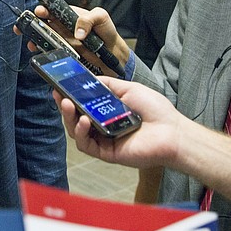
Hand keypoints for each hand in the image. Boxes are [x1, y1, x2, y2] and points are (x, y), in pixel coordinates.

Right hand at [32, 4, 130, 73]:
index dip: (43, 9)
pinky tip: (39, 50)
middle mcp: (62, 26)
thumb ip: (88, 20)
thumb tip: (77, 32)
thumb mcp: (101, 17)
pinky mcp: (62, 51)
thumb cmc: (106, 31)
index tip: (39, 12)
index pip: (52, 9)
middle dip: (30, 23)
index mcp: (68, 14)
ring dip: (34, 38)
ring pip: (42, 36)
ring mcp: (60, 39)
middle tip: (25, 26)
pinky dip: (41, 50)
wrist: (112, 53)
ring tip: (32, 42)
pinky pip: (48, 49)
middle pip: (41, 22)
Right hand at [54, 76, 181, 168]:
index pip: (82, 104)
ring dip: (68, 118)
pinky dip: (80, 132)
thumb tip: (89, 78)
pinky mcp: (106, 153)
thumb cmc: (156, 111)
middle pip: (75, 117)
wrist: (172, 132)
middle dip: (64, 106)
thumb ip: (108, 84)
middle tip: (58, 95)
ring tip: (68, 105)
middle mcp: (102, 125)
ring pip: (76, 131)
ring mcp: (103, 139)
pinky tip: (83, 121)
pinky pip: (86, 144)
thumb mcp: (129, 88)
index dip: (69, 96)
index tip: (59, 86)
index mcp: (107, 111)